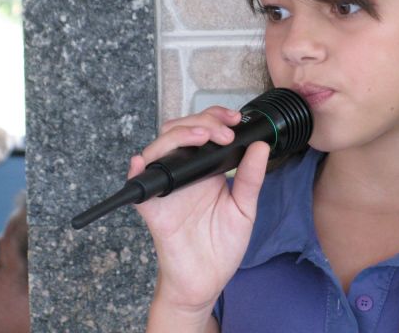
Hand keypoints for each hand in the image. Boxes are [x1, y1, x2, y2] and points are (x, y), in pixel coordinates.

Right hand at [128, 106, 269, 314]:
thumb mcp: (244, 209)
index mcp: (205, 170)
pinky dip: (137, 171)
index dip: (215, 117)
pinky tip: (143, 162)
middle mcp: (183, 175)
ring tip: (202, 137)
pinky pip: (138, 187)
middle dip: (200, 121)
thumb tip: (261, 146)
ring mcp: (167, 190)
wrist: (206, 281)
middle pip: (178, 132)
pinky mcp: (153, 209)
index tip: (235, 120)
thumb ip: (251, 179)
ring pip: (158, 149)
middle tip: (224, 132)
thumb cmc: (222, 245)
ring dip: (178, 137)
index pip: (202, 131)